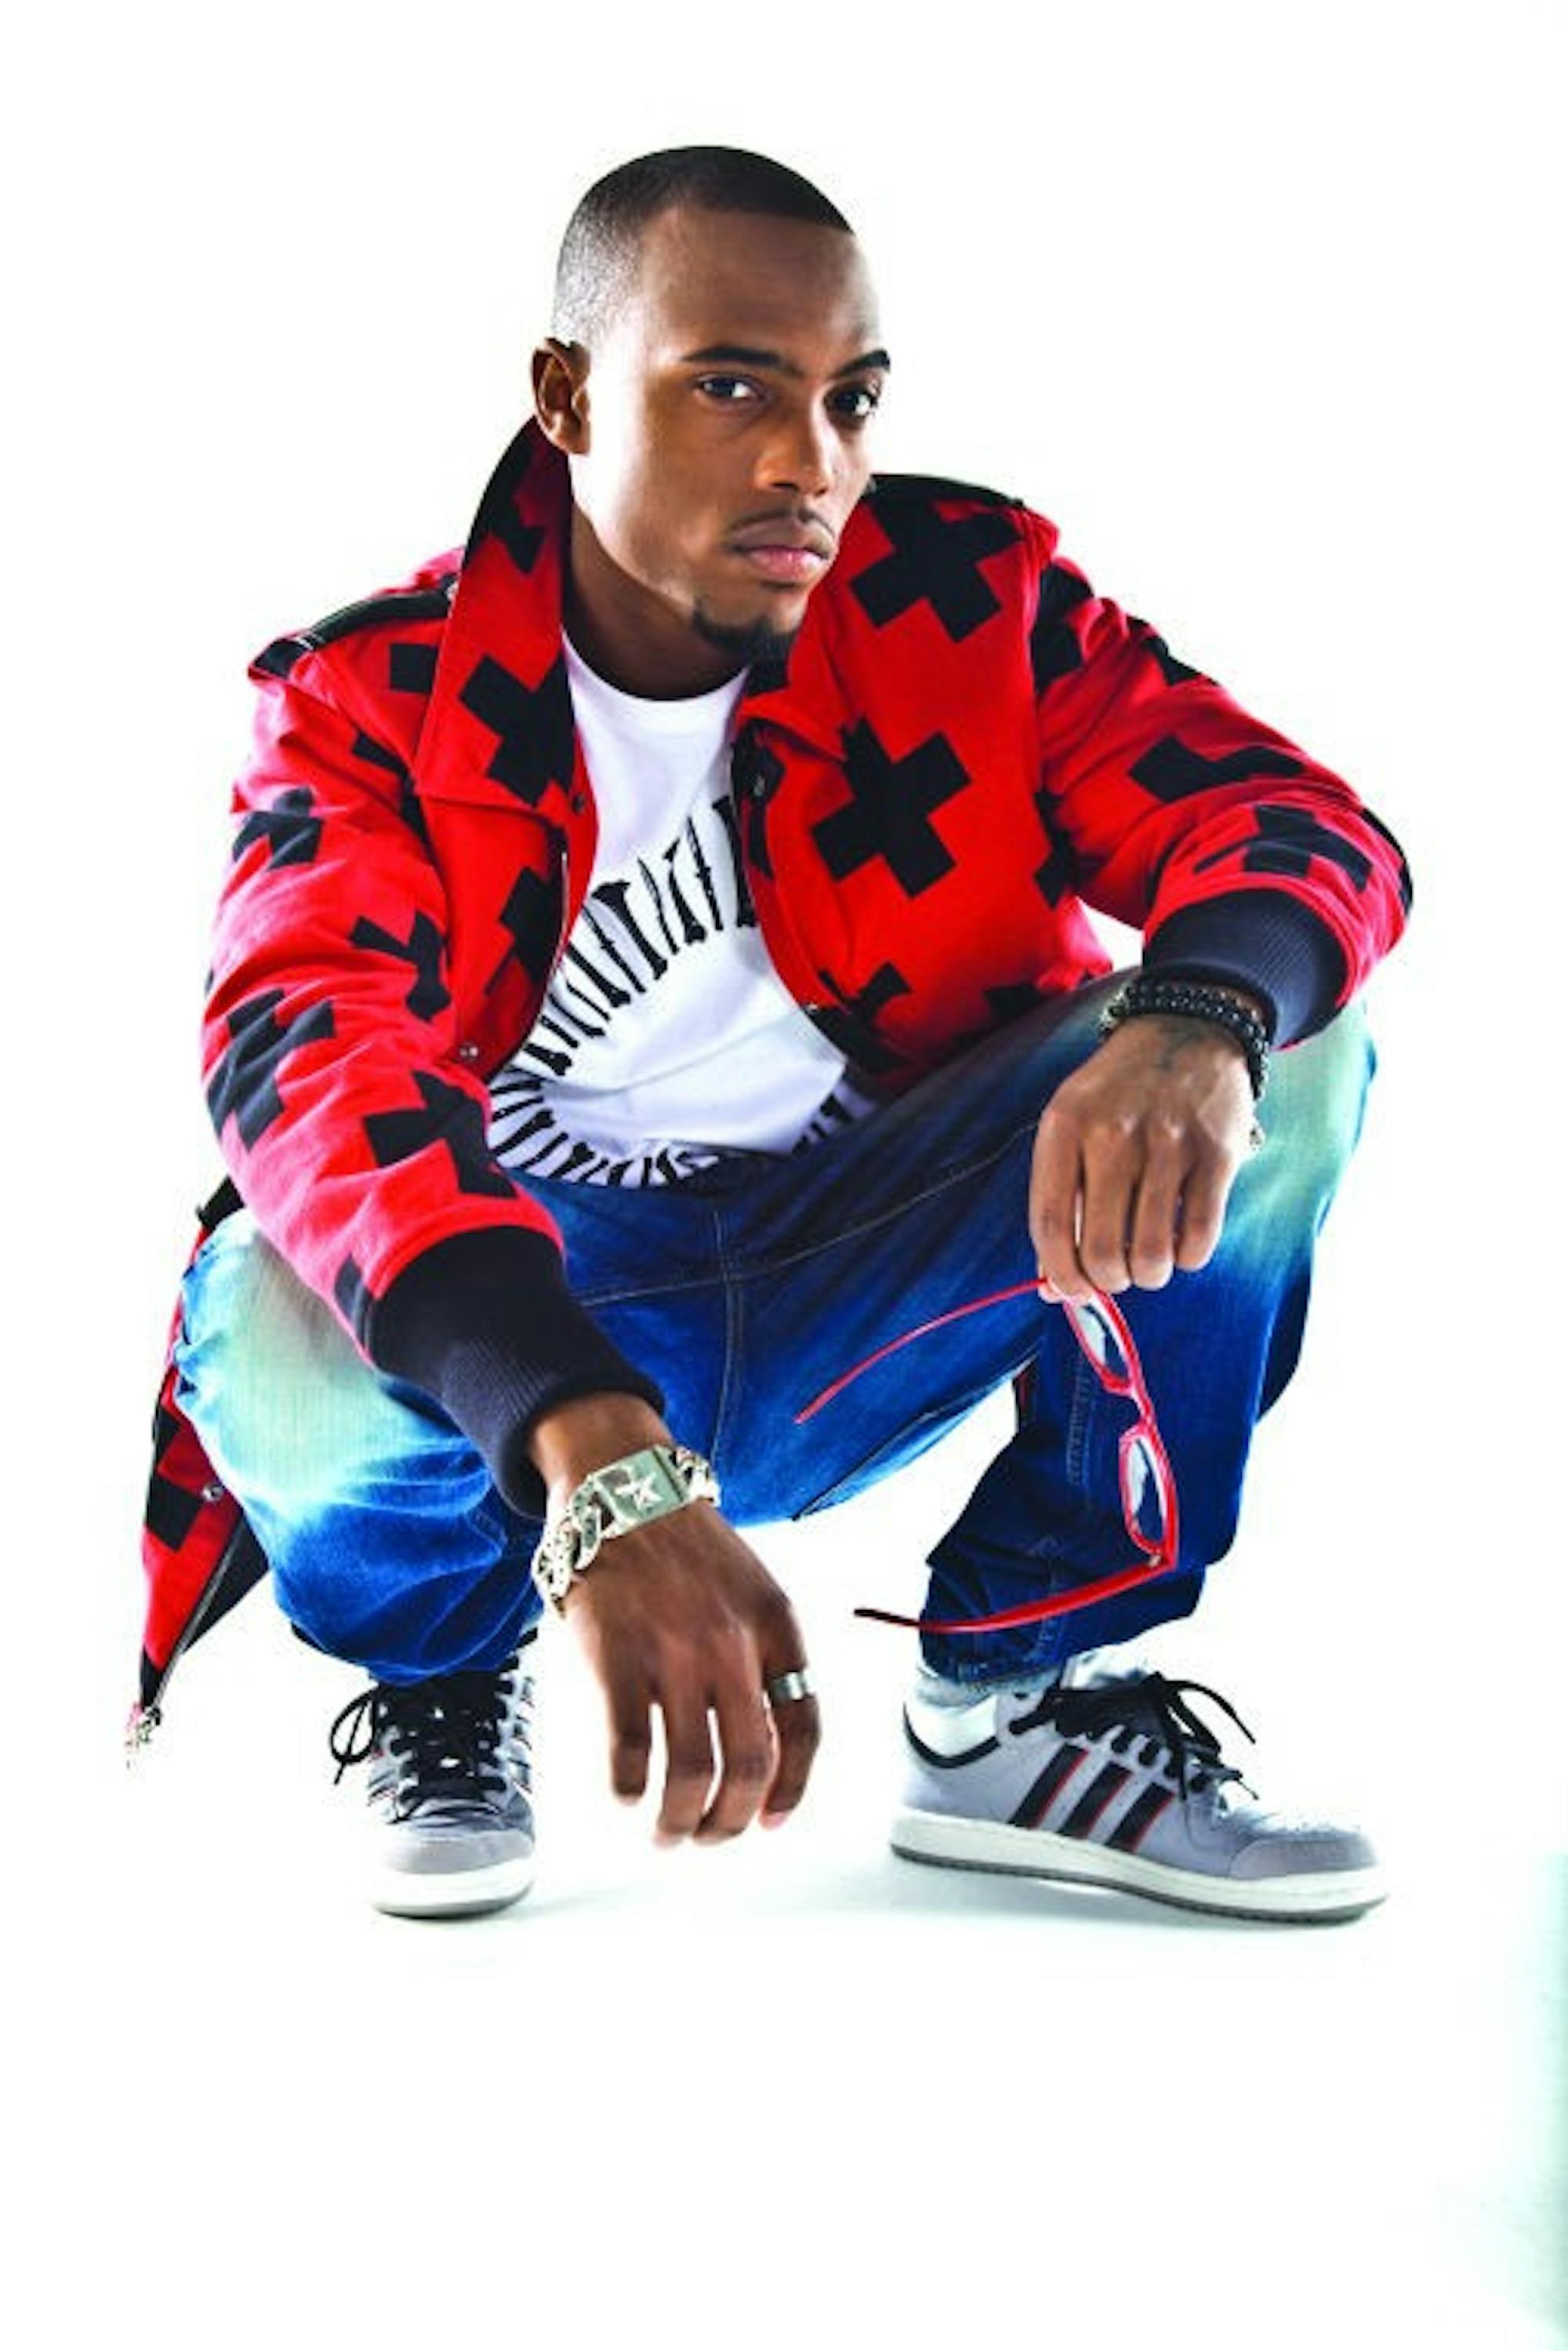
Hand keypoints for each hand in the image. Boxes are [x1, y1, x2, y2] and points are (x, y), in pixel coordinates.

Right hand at [527, 1395, 820, 1842]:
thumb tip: (763, 1750)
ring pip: (691, 1772)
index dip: (792, 1789)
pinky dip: (628, 1788)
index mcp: (776, 1624)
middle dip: (732, 1821)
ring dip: (680, 1821)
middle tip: (710, 1838)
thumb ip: (762, 1657)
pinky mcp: (615, 1657)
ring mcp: (673, 1652)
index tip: (772, 1821)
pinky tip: (626, 1794)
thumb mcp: (750, 1587)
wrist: (621, 1487)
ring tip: (668, 1834)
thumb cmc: (685, 1546)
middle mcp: (732, 1643)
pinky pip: (629, 1750)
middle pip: (750, 1765)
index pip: (803, 1727)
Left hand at [1029, 1013, 1255, 1299]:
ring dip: (1148, 1275)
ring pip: (1151, 1255)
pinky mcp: (1215, 1154)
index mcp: (1064, 1127)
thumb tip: (1055, 1287)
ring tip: (1148, 1262)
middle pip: (1101, 1249)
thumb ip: (1059, 1202)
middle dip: (1107, 1281)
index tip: (1071, 1289)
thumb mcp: (1072, 1126)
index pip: (1049, 1225)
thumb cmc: (1117, 1094)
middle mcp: (1112, 1135)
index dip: (1060, 1273)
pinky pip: (1199, 1239)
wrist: (1187, 1031)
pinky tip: (1180, 1244)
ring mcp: (1167, 1144)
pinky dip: (1188, 1258)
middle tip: (1115, 1274)